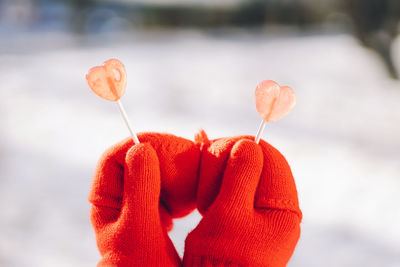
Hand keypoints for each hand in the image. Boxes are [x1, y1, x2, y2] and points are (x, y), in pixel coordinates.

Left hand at [89, 133, 199, 265]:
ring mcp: (142, 202)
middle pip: (138, 158)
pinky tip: (194, 200)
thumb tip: (141, 148)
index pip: (114, 157)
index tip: (168, 149)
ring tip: (192, 185)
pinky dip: (185, 184)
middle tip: (189, 162)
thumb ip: (139, 191)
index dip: (139, 146)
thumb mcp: (140, 232)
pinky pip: (172, 183)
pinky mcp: (161, 208)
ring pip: (158, 169)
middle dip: (165, 156)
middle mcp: (122, 199)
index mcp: (107, 202)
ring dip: (178, 170)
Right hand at [184, 133, 301, 266]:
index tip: (216, 147)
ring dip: (222, 173)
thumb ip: (242, 175)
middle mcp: (278, 210)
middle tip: (205, 166)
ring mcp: (264, 216)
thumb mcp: (230, 212)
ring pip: (246, 178)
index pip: (271, 157)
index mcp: (284, 207)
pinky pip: (238, 193)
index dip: (243, 146)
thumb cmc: (223, 255)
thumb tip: (249, 144)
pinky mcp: (249, 221)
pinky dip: (221, 185)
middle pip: (259, 165)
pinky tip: (205, 188)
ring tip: (203, 187)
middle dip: (230, 160)